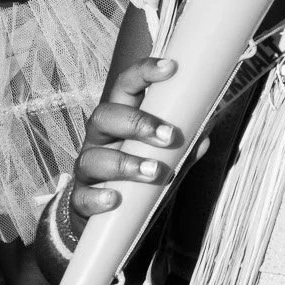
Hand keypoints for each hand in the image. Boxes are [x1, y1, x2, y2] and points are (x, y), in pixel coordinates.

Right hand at [70, 57, 182, 220]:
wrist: (112, 217)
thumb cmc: (140, 177)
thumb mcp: (166, 160)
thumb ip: (184, 150)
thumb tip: (203, 137)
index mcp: (120, 121)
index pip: (125, 87)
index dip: (144, 73)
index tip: (171, 67)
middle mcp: (100, 139)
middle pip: (104, 116)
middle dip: (137, 123)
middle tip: (169, 136)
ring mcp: (88, 169)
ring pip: (93, 158)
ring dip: (126, 164)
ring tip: (155, 172)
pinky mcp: (80, 199)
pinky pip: (82, 196)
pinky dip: (98, 198)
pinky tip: (115, 199)